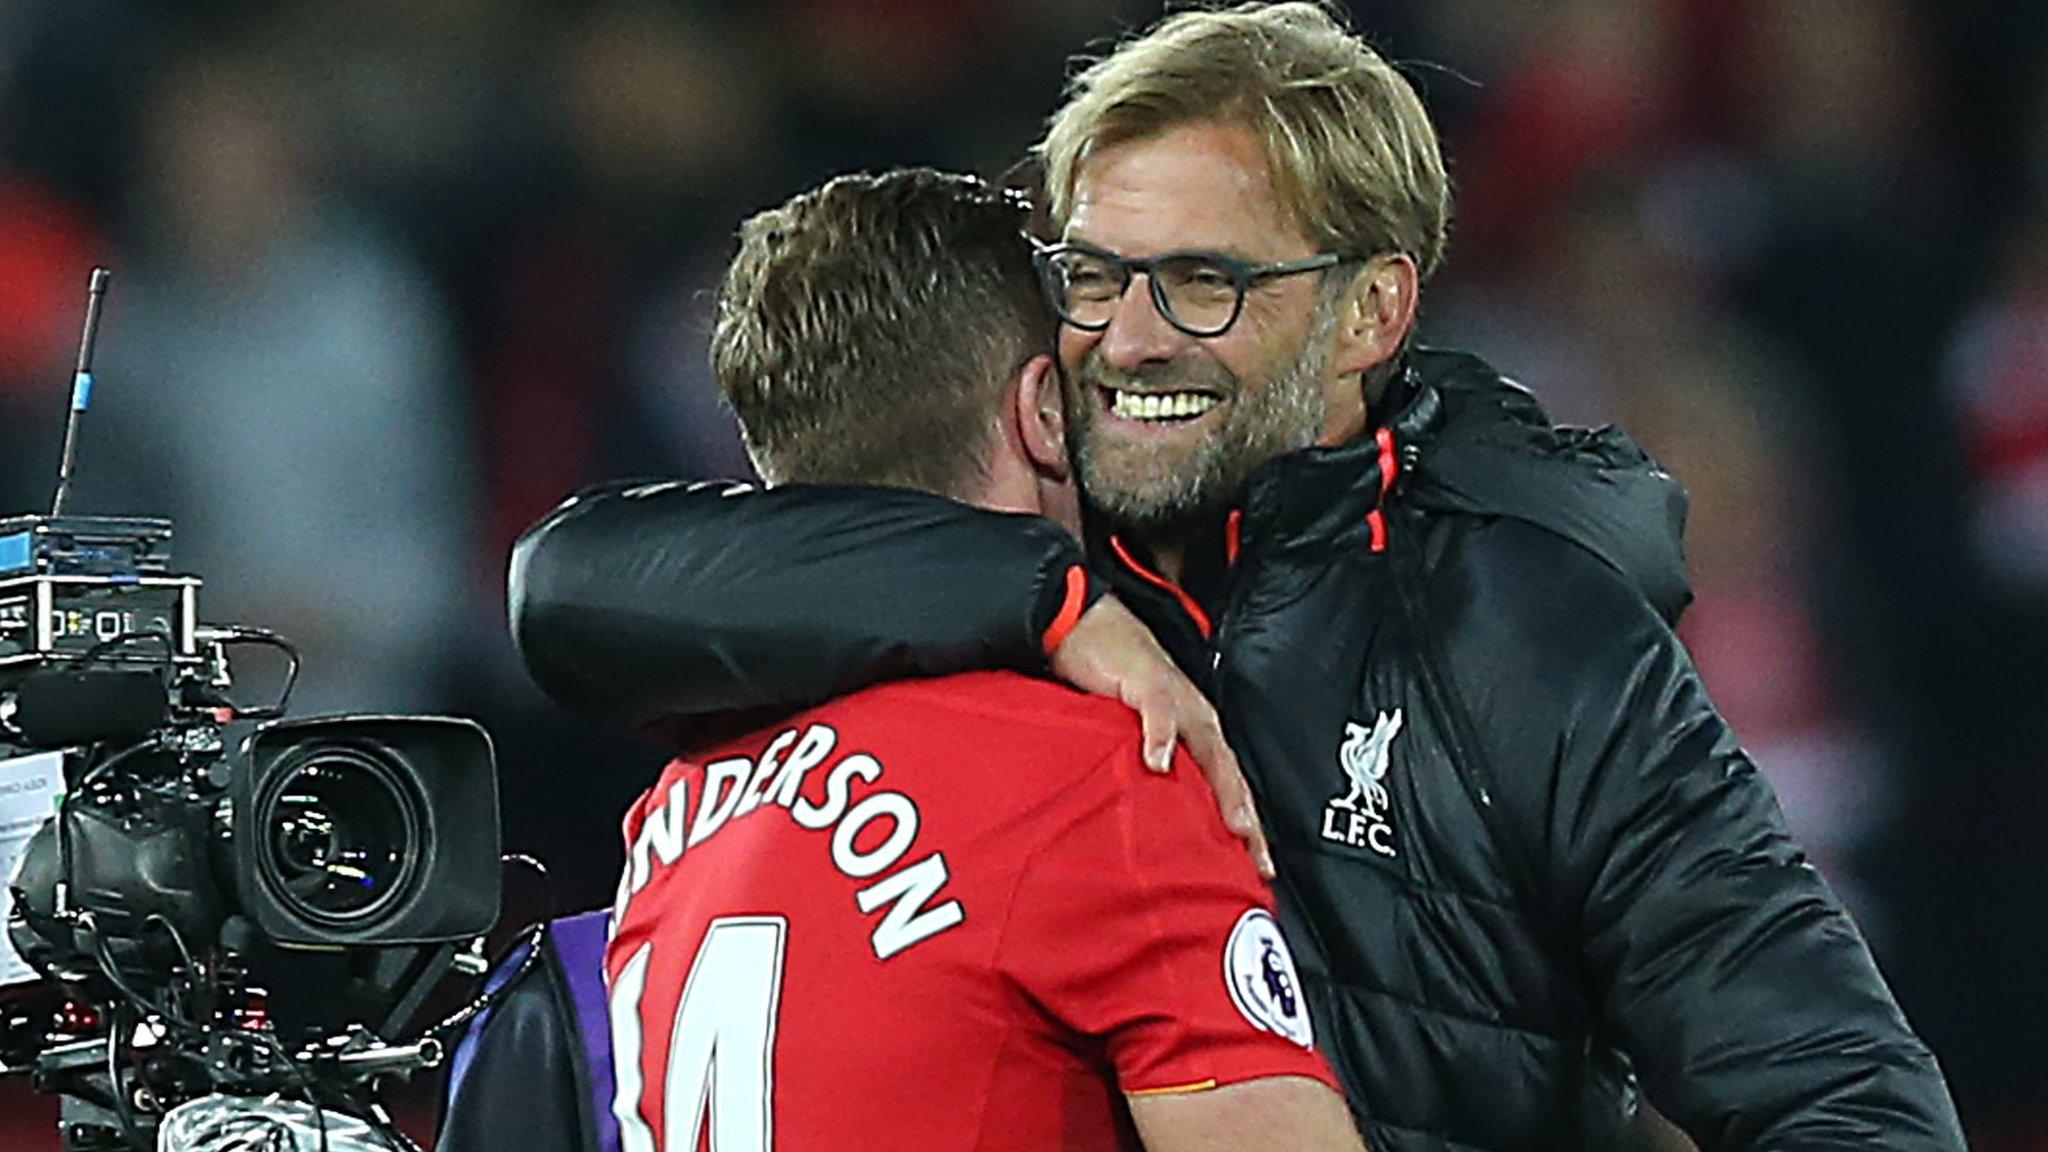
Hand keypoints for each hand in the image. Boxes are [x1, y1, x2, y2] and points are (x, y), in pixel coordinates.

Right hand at [1049, 596, 1272, 877]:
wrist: (1088, 624)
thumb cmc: (1113, 680)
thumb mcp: (1133, 731)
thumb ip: (1148, 768)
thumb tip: (1151, 819)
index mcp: (1195, 731)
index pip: (1229, 783)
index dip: (1247, 825)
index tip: (1260, 870)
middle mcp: (1195, 717)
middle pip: (1231, 772)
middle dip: (1249, 817)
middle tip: (1260, 860)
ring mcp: (1174, 698)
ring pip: (1209, 746)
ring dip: (1224, 786)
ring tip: (1235, 824)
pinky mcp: (1145, 681)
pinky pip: (1158, 711)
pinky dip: (1161, 736)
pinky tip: (1158, 762)